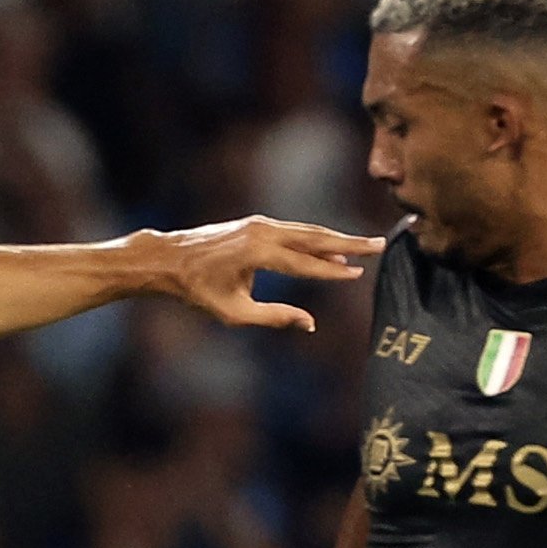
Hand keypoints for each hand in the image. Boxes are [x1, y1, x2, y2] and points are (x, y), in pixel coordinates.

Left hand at [146, 216, 382, 331]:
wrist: (167, 259)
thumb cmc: (197, 290)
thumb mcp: (234, 313)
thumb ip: (274, 317)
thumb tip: (309, 323)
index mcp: (259, 252)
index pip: (306, 262)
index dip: (333, 271)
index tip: (359, 274)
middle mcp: (263, 231)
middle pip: (315, 237)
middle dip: (348, 243)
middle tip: (379, 245)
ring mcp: (259, 224)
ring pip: (306, 231)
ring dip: (335, 239)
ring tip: (363, 247)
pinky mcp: (256, 224)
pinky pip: (293, 231)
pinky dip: (314, 239)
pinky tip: (329, 248)